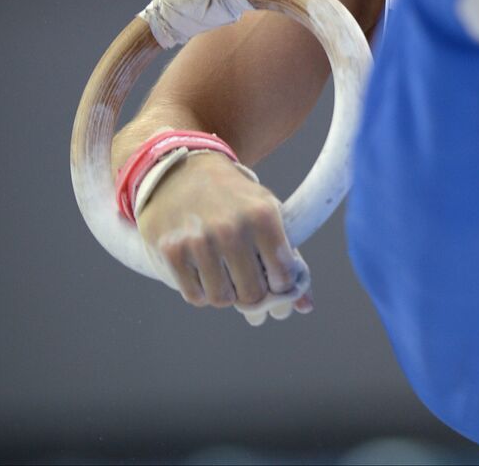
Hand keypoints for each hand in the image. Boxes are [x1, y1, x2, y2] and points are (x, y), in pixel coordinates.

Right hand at [136, 152, 312, 323]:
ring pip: (222, 299)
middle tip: (247, 279)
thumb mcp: (266, 212)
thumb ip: (288, 258)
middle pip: (252, 294)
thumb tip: (306, 306)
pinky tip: (203, 270)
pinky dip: (202, 291)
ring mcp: (199, 242)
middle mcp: (232, 229)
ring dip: (226, 292)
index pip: (283, 276)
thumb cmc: (232, 197)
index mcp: (263, 216)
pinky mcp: (172, 252)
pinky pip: (195, 297)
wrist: (181, 172)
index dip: (280, 284)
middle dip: (253, 292)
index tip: (273, 278)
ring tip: (224, 271)